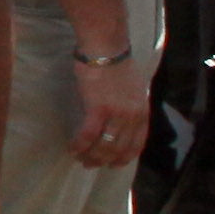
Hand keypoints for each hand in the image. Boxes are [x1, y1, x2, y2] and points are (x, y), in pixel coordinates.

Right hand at [68, 43, 153, 173]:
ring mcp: (116, 114)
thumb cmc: (117, 63)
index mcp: (142, 112)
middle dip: (105, 161)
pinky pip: (88, 134)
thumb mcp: (134, 88)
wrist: (106, 48)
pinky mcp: (98, 108)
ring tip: (80, 159)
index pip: (137, 144)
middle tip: (91, 165)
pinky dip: (80, 145)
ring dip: (91, 156)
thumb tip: (121, 117)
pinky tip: (72, 148)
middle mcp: (132, 117)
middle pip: (119, 148)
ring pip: (104, 145)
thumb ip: (131, 105)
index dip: (125, 157)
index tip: (115, 164)